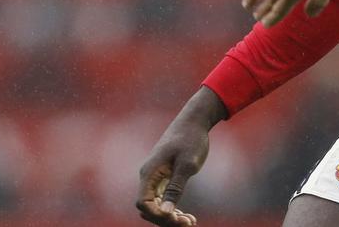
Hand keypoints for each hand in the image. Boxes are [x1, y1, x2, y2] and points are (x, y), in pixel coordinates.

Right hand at [136, 88, 226, 225]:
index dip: (157, 215)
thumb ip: (176, 188)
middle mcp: (148, 177)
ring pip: (157, 206)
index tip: (177, 218)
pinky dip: (173, 209)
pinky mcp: (164, 177)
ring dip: (171, 217)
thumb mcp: (187, 165)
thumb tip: (165, 212)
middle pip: (149, 208)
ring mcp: (155, 178)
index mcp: (149, 173)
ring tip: (191, 222)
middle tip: (189, 223)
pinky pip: (163, 199)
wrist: (194, 121)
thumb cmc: (191, 139)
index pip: (144, 203)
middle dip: (166, 219)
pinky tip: (188, 216)